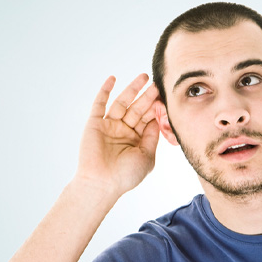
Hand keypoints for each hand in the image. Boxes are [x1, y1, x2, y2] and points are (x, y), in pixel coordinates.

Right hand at [74, 73, 159, 197]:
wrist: (101, 184)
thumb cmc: (126, 175)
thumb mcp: (147, 156)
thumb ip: (152, 136)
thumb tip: (158, 118)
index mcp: (136, 139)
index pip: (148, 118)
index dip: (156, 108)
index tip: (166, 97)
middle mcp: (123, 131)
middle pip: (137, 108)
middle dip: (147, 96)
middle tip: (157, 84)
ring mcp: (109, 126)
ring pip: (122, 103)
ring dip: (132, 89)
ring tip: (144, 77)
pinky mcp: (95, 123)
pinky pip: (100, 104)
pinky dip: (105, 90)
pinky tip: (113, 78)